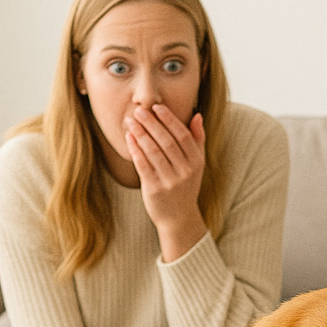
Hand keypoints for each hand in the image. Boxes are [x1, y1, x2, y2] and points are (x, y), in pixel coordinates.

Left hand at [125, 105, 207, 260]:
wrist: (179, 218)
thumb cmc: (185, 186)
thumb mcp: (196, 165)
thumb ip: (197, 139)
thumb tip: (196, 114)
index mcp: (197, 162)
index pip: (183, 135)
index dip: (169, 120)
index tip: (157, 107)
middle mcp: (186, 172)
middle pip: (167, 141)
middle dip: (151, 124)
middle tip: (138, 110)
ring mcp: (170, 182)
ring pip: (153, 152)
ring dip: (140, 134)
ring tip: (130, 121)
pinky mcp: (155, 189)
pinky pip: (143, 165)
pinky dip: (135, 150)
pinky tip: (129, 138)